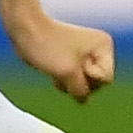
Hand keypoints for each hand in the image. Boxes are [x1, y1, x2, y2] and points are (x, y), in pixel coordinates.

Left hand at [2, 2, 117, 101]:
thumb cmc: (47, 46)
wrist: (26, 31)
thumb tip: (83, 100)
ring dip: (69, 83)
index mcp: (104, 46)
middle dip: (78, 82)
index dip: (89, 77)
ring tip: (57, 69)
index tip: (74, 64)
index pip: (106, 78)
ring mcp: (86, 55)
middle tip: (63, 68)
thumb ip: (81, 91)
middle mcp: (98, 50)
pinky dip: (64, 81)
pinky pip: (75, 80)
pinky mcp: (73, 60)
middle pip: (97, 82)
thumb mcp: (68, 73)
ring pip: (85, 84)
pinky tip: (53, 72)